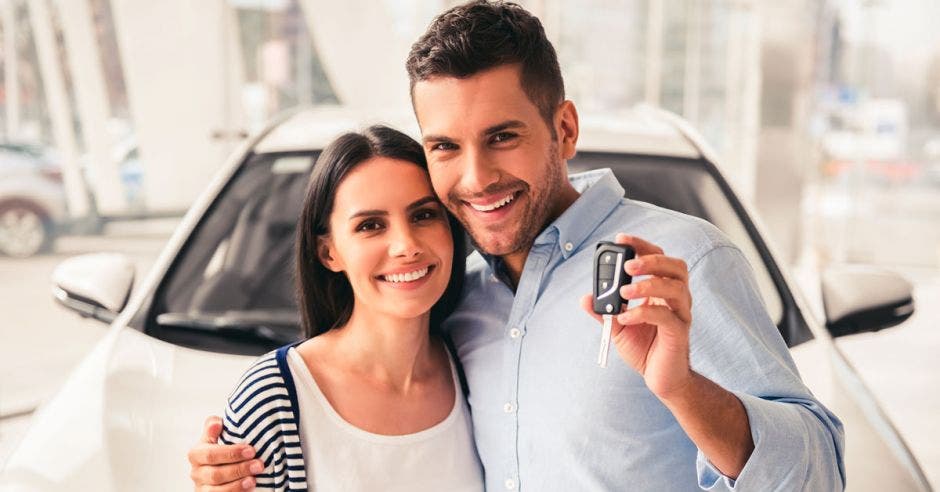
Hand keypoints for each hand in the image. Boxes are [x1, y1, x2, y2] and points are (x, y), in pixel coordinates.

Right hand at [188, 415, 263, 490]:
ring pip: (217, 491)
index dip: (231, 453)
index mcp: (196, 454)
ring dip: (237, 485)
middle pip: (215, 474)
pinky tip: (249, 489)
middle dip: (239, 469)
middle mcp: (197, 473)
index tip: (251, 451)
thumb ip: (213, 427)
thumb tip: (216, 423)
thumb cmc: (220, 449)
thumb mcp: (215, 437)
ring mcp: (202, 488)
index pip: (211, 454)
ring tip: (254, 480)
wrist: (220, 466)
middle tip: (259, 465)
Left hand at [580, 233, 692, 398]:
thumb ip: (604, 311)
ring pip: (675, 288)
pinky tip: (625, 319)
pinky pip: (665, 316)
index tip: (621, 239)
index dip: (642, 245)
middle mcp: (676, 298)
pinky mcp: (679, 333)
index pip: (659, 257)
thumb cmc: (643, 349)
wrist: (661, 379)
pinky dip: (643, 313)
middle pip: (676, 266)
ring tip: (624, 291)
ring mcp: (681, 314)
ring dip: (648, 285)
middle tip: (628, 264)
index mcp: (663, 290)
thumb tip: (585, 298)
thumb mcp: (617, 327)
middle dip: (651, 260)